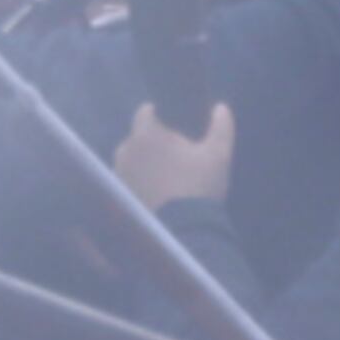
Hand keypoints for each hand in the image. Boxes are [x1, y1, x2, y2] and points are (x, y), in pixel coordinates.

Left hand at [115, 98, 235, 211]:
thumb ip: (220, 127)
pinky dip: (136, 184)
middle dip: (150, 143)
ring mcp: (118, 176)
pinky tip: (154, 194)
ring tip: (163, 177)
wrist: (180, 231)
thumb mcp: (218, 154)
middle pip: (136, 139)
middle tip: (171, 155)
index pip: (144, 113)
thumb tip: (221, 108)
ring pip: (129, 162)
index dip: (156, 115)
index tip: (167, 122)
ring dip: (142, 164)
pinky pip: (125, 183)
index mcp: (146, 135)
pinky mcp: (118, 198)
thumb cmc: (199, 186)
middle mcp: (125, 152)